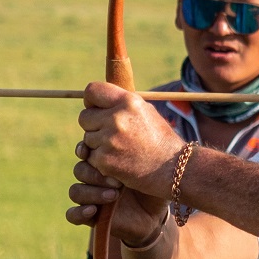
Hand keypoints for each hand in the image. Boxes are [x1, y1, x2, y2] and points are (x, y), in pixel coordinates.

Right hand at [67, 153, 171, 246]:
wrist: (157, 212)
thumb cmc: (154, 185)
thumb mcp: (151, 165)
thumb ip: (139, 147)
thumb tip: (133, 125)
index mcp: (104, 161)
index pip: (85, 151)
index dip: (83, 149)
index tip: (89, 150)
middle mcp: (95, 177)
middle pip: (79, 170)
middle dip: (95, 174)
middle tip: (117, 180)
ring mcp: (91, 197)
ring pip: (76, 191)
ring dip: (92, 192)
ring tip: (114, 195)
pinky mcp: (91, 217)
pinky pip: (73, 215)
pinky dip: (79, 212)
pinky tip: (93, 209)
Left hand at [77, 81, 186, 195]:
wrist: (174, 168)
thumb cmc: (160, 139)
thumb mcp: (145, 111)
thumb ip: (120, 103)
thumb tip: (96, 100)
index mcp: (128, 102)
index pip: (92, 90)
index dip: (91, 100)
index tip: (96, 109)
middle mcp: (117, 118)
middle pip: (84, 117)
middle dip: (93, 125)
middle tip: (109, 133)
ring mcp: (109, 140)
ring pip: (87, 139)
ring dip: (98, 145)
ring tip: (120, 149)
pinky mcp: (105, 161)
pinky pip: (91, 157)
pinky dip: (102, 161)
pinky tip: (119, 161)